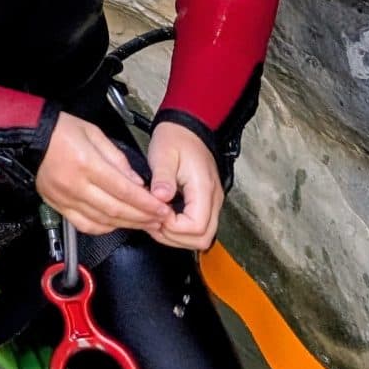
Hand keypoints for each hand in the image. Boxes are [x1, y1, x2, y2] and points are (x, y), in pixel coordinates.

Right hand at [34, 112, 171, 237]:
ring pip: (102, 220)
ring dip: (126, 225)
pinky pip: (84, 224)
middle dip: (142, 217)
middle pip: (116, 210)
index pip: (123, 190)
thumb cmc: (60, 131)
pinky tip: (116, 225)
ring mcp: (65, 198)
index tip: (162, 208)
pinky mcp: (58, 205)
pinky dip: (103, 228)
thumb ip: (117, 159)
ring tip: (144, 223)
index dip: (146, 203)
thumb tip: (136, 182)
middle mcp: (75, 185)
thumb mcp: (94, 133)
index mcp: (86, 163)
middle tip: (159, 219)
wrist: (30, 137)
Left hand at [143, 120, 225, 248]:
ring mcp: (211, 203)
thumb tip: (160, 197)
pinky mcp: (205, 204)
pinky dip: (180, 230)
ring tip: (156, 221)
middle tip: (154, 222)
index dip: (174, 228)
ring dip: (177, 236)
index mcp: (204, 188)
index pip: (197, 226)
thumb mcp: (163, 154)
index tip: (157, 215)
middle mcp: (213, 199)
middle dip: (175, 237)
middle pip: (202, 238)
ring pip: (201, 237)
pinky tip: (164, 219)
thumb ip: (162, 177)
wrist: (187, 130)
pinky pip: (197, 227)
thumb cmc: (176, 139)